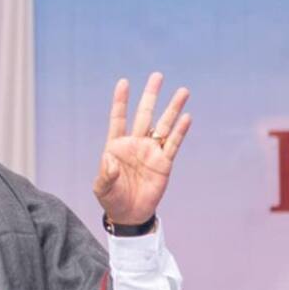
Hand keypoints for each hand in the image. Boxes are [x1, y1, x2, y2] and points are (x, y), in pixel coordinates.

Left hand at [93, 72, 191, 224]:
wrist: (130, 214)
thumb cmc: (112, 198)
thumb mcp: (102, 187)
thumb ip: (105, 173)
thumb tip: (109, 160)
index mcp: (116, 146)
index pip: (119, 118)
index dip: (121, 101)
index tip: (124, 82)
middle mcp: (135, 144)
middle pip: (144, 115)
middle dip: (151, 96)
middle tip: (157, 75)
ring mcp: (151, 152)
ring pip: (163, 125)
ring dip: (172, 109)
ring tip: (183, 91)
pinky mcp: (164, 163)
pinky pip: (173, 144)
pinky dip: (180, 131)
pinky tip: (187, 117)